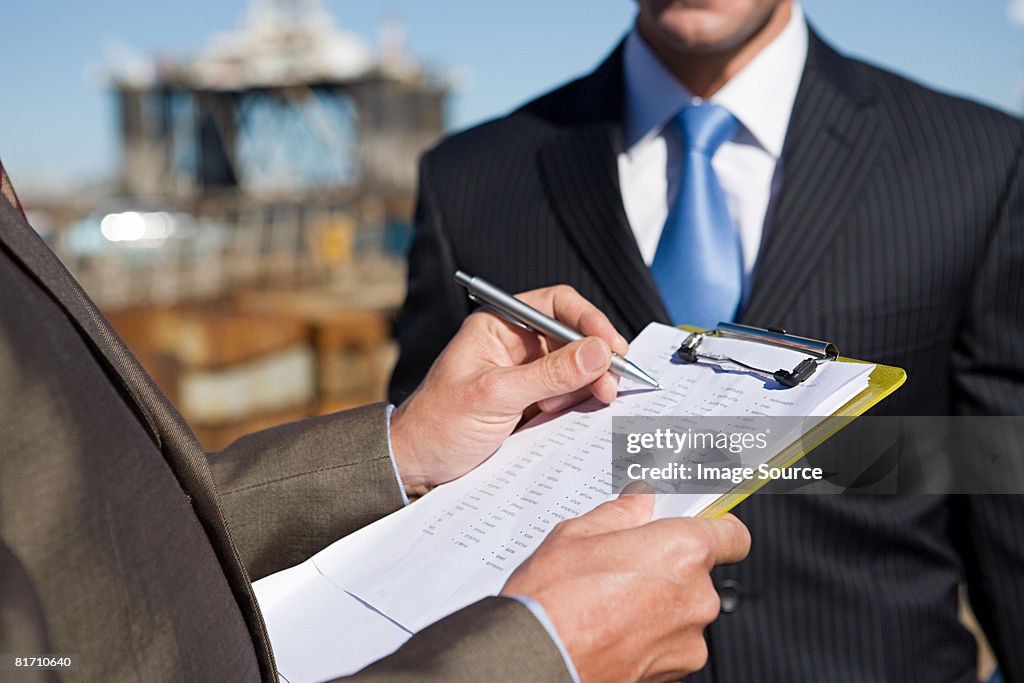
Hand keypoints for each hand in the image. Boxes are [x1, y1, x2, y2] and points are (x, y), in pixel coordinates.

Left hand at [390, 285, 628, 496]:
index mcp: (499, 325)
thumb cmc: (437, 424)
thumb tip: (597, 352)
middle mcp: (516, 344)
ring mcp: (527, 374)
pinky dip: (581, 402)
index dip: (588, 320)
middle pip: (574, 336)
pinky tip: (577, 412)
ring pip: (578, 368)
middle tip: (611, 384)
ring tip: (586, 403)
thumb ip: (549, 374)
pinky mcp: (533, 402)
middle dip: (596, 358)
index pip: (556, 305)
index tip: (611, 346)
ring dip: (591, 383)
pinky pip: (570, 394)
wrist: (417, 466)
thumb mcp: (495, 396)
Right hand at [501, 485, 750, 682]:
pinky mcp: (675, 673)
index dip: (713, 529)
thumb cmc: (552, 602)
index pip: (731, 534)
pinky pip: (672, 643)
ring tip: (610, 603)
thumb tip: (638, 501)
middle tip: (626, 567)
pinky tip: (612, 629)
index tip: (695, 528)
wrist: (535, 660)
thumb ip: (620, 513)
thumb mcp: (577, 535)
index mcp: (682, 551)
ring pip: (683, 611)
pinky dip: (650, 638)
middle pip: (699, 574)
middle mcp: (696, 597)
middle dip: (668, 569)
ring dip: (658, 606)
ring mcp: (688, 640)